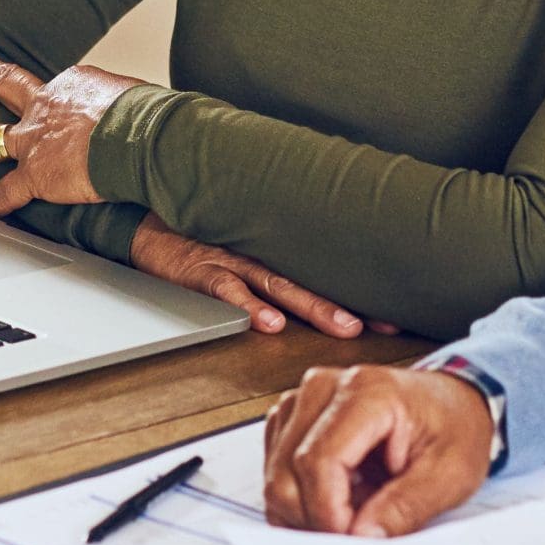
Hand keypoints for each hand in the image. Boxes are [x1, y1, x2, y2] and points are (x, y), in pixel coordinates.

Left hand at [0, 49, 133, 210]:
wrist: (140, 135)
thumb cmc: (149, 116)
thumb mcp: (138, 98)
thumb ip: (128, 108)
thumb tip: (148, 119)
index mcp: (74, 84)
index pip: (59, 89)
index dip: (62, 99)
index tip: (72, 107)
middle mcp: (46, 104)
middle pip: (6, 84)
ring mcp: (33, 139)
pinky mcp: (35, 174)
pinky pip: (5, 192)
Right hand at [128, 214, 365, 339]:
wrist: (147, 219)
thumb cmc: (201, 235)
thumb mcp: (244, 242)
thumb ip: (277, 260)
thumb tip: (319, 281)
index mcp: (275, 250)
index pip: (326, 272)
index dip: (361, 293)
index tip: (397, 314)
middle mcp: (261, 253)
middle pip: (314, 279)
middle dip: (351, 303)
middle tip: (384, 323)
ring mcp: (234, 260)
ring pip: (281, 285)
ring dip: (313, 307)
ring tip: (343, 325)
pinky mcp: (202, 270)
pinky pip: (229, 289)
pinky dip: (249, 307)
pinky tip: (268, 324)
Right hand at [262, 364, 494, 535]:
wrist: (454, 403)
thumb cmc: (454, 428)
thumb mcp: (449, 474)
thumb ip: (405, 507)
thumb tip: (362, 538)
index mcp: (367, 391)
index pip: (318, 461)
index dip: (328, 513)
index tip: (352, 541)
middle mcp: (325, 388)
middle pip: (286, 472)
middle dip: (315, 519)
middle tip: (356, 534)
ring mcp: (304, 400)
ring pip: (276, 476)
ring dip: (308, 510)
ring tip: (356, 508)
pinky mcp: (294, 417)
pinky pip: (276, 471)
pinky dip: (302, 498)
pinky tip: (340, 497)